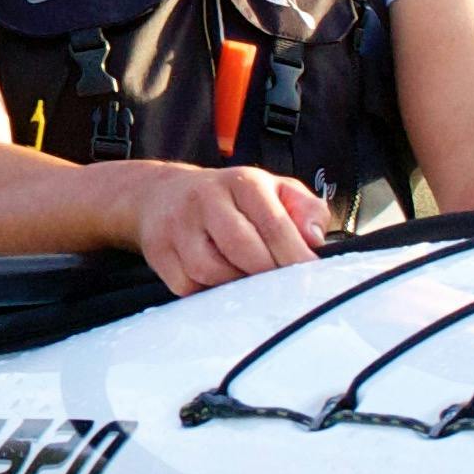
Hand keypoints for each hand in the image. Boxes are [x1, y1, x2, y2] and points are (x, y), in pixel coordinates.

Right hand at [124, 165, 334, 293]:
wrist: (162, 194)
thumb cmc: (232, 199)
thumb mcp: (273, 190)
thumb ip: (305, 210)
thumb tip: (315, 239)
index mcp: (242, 181)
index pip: (274, 224)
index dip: (296, 256)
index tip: (310, 277)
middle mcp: (206, 198)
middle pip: (242, 249)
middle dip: (267, 275)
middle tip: (281, 287)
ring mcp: (177, 225)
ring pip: (212, 271)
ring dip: (236, 286)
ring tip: (248, 280)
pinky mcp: (159, 252)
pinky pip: (188, 287)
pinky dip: (208, 292)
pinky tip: (218, 282)